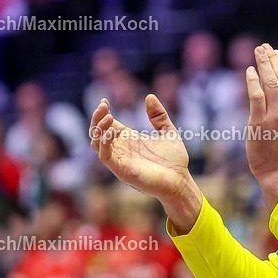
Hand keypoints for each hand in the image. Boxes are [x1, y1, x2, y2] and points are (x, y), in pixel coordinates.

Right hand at [90, 95, 201, 231]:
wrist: (181, 180)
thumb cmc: (174, 161)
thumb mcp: (168, 131)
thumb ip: (159, 115)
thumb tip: (149, 96)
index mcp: (129, 140)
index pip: (108, 124)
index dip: (103, 113)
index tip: (105, 100)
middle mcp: (121, 149)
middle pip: (98, 133)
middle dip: (97, 118)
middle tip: (103, 106)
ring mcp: (120, 160)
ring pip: (97, 144)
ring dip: (98, 129)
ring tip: (108, 117)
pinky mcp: (121, 170)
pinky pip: (104, 156)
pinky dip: (103, 144)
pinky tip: (110, 132)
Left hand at [245, 44, 277, 207]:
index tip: (276, 52)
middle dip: (273, 58)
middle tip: (264, 47)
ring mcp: (275, 115)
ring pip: (270, 82)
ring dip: (263, 64)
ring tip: (258, 52)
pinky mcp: (259, 122)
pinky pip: (256, 96)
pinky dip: (252, 81)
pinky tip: (249, 71)